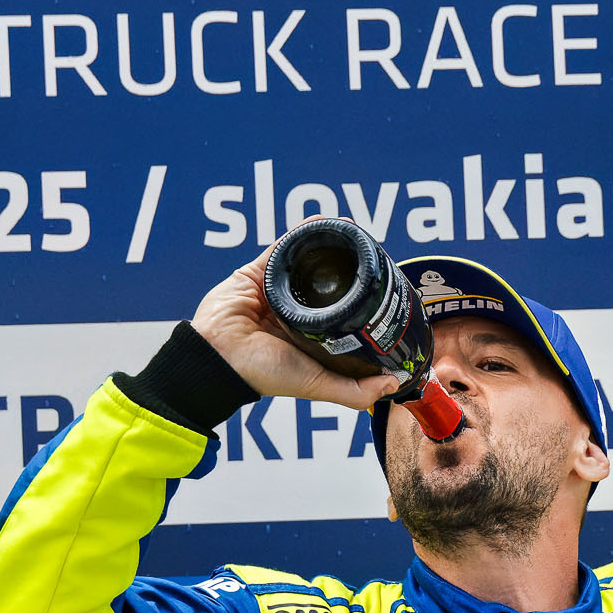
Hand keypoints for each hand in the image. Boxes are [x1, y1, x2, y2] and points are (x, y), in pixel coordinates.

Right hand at [190, 246, 400, 409]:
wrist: (219, 355)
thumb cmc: (262, 373)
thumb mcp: (316, 385)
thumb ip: (352, 391)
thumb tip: (392, 385)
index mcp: (311, 336)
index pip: (344, 312)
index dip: (363, 299)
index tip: (384, 286)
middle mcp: (296, 311)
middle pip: (328, 283)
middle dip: (348, 268)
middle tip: (372, 253)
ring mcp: (278, 290)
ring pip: (308, 261)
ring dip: (328, 245)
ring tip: (352, 232)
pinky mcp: (259, 272)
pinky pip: (283, 247)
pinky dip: (302, 233)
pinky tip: (323, 221)